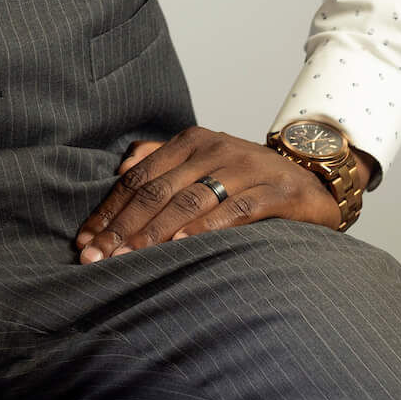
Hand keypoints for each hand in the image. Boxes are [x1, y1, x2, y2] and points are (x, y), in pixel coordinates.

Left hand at [73, 125, 365, 262]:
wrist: (314, 179)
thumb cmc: (249, 180)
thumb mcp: (204, 162)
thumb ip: (162, 159)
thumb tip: (121, 167)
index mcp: (191, 141)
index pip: (139, 178)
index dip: (109, 211)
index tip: (86, 240)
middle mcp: (215, 148)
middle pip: (157, 191)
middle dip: (123, 228)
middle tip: (97, 257)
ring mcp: (247, 168)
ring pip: (189, 201)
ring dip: (154, 233)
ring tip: (128, 258)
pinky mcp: (276, 192)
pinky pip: (233, 211)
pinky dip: (205, 230)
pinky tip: (182, 247)